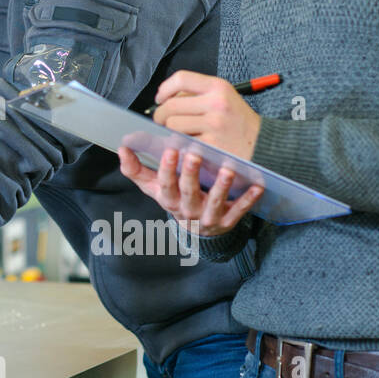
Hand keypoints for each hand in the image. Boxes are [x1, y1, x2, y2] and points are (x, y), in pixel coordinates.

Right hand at [118, 146, 263, 236]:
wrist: (196, 230)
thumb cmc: (174, 198)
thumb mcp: (153, 187)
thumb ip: (135, 169)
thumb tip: (122, 148)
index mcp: (169, 199)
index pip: (165, 184)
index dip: (167, 168)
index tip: (170, 149)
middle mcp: (188, 210)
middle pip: (188, 191)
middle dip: (191, 173)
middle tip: (195, 154)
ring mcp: (209, 217)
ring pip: (215, 202)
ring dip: (222, 186)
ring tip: (227, 169)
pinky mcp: (228, 221)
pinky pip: (239, 210)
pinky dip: (248, 199)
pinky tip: (257, 186)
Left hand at [150, 70, 261, 157]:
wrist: (263, 143)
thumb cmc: (238, 120)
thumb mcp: (224, 97)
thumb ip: (197, 94)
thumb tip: (165, 98)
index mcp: (218, 87)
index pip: (181, 79)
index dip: (164, 89)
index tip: (160, 98)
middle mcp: (217, 103)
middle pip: (171, 105)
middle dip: (160, 114)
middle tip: (162, 120)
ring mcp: (214, 125)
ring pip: (173, 125)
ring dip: (170, 130)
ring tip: (178, 132)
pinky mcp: (212, 144)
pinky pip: (183, 141)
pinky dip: (180, 143)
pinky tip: (187, 142)